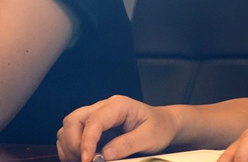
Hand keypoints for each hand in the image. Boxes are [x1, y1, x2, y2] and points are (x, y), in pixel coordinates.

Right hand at [57, 95, 179, 161]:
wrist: (164, 124)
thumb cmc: (159, 127)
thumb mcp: (149, 137)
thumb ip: (127, 145)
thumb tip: (104, 154)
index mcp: (119, 105)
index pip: (94, 121)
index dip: (86, 141)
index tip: (87, 160)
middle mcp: (104, 107)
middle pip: (74, 120)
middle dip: (73, 143)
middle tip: (84, 160)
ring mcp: (97, 116)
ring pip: (69, 126)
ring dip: (70, 146)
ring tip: (83, 160)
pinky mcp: (94, 127)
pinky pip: (72, 134)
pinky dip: (70, 148)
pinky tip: (82, 157)